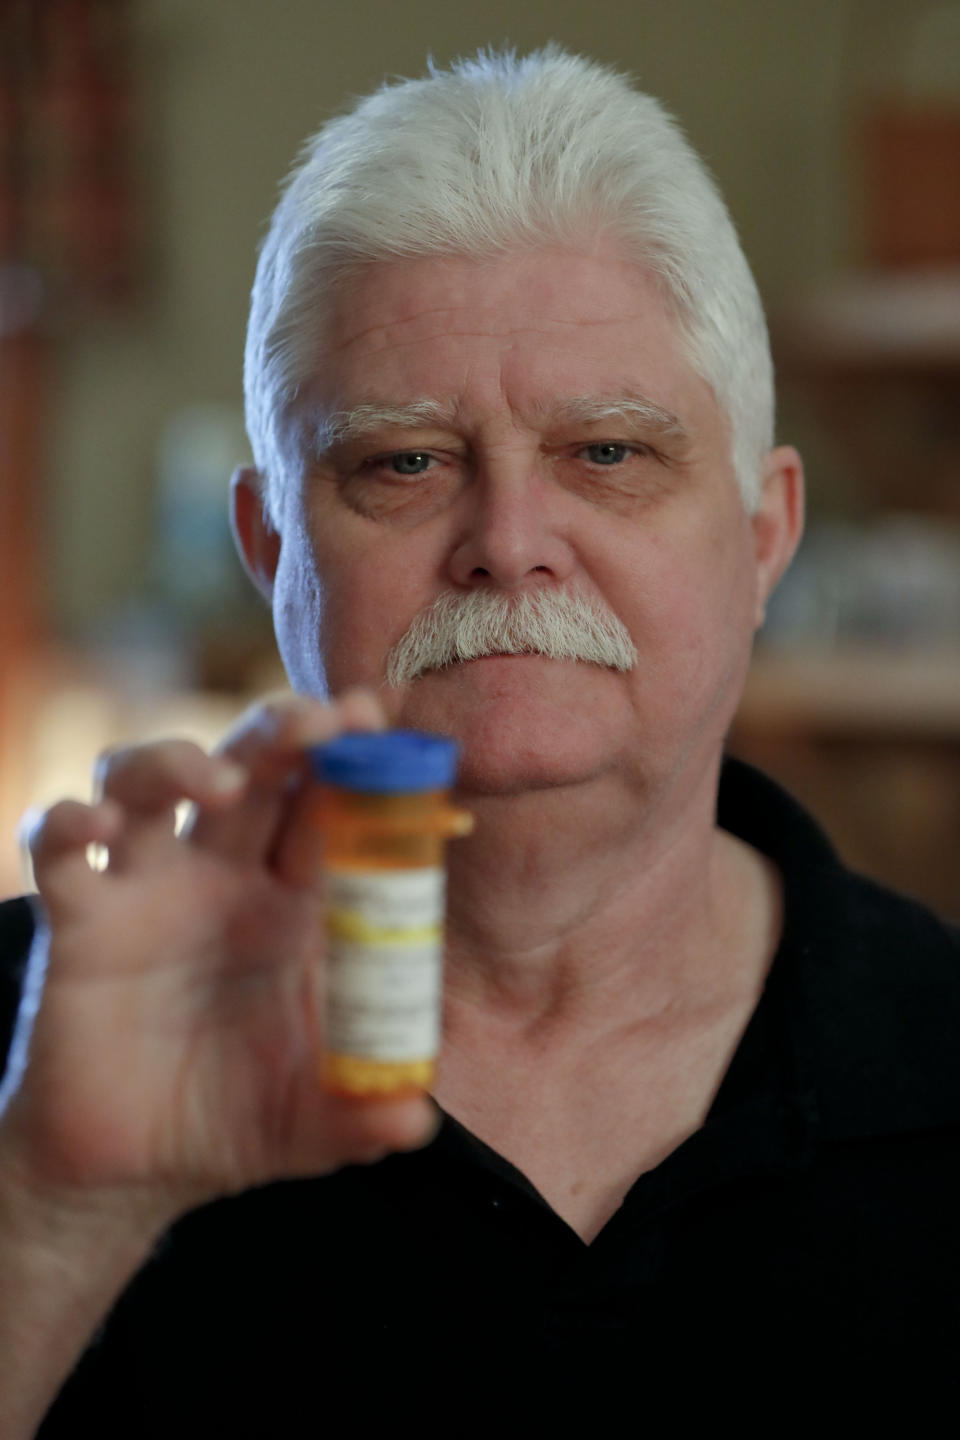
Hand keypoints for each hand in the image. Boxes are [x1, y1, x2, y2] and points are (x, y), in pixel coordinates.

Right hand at [2, 689, 438, 1220]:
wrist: (130, 1169)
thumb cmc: (236, 1120)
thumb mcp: (313, 1122)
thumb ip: (364, 1112)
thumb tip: (413, 1122)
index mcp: (296, 903)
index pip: (329, 805)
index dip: (354, 757)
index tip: (377, 715)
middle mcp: (223, 876)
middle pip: (251, 767)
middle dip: (284, 729)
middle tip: (318, 718)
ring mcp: (148, 888)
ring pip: (148, 778)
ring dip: (179, 760)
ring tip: (218, 781)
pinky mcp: (80, 920)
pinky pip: (59, 847)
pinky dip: (67, 823)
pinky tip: (93, 826)